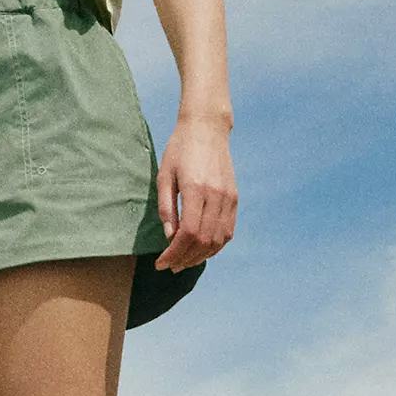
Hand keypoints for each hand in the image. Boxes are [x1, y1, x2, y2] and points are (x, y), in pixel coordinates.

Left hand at [154, 118, 237, 271]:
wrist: (207, 128)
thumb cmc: (179, 149)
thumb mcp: (164, 175)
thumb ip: (166, 207)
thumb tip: (169, 237)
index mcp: (196, 188)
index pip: (188, 233)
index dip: (174, 253)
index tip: (161, 263)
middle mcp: (216, 195)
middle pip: (203, 240)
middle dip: (185, 258)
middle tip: (170, 266)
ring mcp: (228, 197)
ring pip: (218, 240)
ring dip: (201, 256)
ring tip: (184, 262)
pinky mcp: (234, 198)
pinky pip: (228, 231)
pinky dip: (216, 246)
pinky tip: (202, 251)